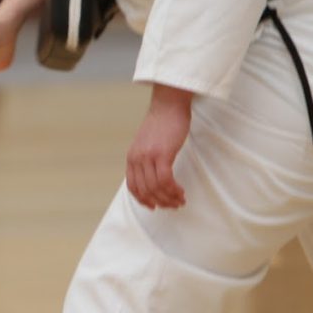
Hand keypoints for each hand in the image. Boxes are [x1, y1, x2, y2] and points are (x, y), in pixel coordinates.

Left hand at [126, 84, 192, 209]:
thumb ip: (146, 159)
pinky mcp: (162, 154)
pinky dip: (173, 190)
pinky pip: (165, 180)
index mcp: (132, 157)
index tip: (154, 206)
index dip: (143, 200)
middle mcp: (137, 158)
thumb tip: (152, 176)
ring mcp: (148, 156)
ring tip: (180, 200)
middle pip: (145, 190)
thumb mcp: (147, 143)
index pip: (133, 186)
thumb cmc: (162, 124)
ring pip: (156, 187)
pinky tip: (181, 191)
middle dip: (160, 202)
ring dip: (169, 198)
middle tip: (174, 205)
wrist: (168, 106)